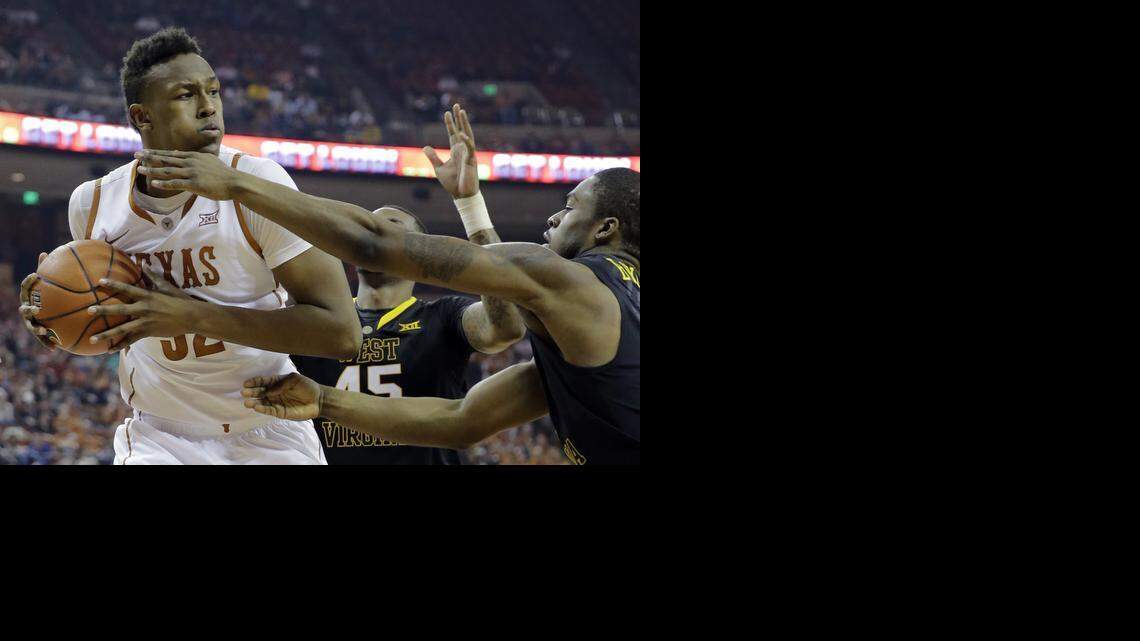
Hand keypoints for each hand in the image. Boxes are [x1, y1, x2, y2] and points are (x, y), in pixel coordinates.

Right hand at [18, 252, 53, 350]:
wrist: (48, 311)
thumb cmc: (49, 295)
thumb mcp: (50, 284)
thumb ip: (49, 271)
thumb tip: (46, 252)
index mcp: (29, 297)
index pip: (26, 288)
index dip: (29, 281)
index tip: (36, 275)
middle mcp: (27, 310)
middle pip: (24, 309)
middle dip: (29, 310)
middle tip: (36, 309)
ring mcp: (31, 322)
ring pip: (32, 326)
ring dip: (37, 329)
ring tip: (44, 331)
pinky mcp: (39, 333)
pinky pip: (43, 339)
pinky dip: (48, 343)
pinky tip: (55, 349)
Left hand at [87, 267, 203, 349]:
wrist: (191, 316)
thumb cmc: (179, 300)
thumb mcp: (166, 287)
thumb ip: (153, 277)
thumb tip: (143, 264)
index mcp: (147, 296)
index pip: (127, 289)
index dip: (113, 284)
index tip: (99, 282)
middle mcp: (143, 309)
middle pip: (120, 310)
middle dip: (103, 311)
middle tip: (89, 311)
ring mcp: (145, 322)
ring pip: (122, 329)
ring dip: (106, 334)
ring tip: (92, 338)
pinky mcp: (148, 332)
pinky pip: (131, 340)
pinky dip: (120, 345)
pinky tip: (108, 350)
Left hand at [133, 149, 240, 200]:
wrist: (235, 182)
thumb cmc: (223, 173)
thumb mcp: (207, 160)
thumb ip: (192, 157)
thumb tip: (178, 152)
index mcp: (192, 157)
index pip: (170, 154)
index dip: (155, 153)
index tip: (143, 152)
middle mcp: (190, 162)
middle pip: (165, 160)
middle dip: (149, 157)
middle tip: (136, 155)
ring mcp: (192, 173)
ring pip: (167, 171)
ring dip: (152, 170)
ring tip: (140, 170)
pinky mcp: (194, 184)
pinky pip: (175, 184)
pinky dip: (164, 183)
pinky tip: (154, 184)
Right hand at [242, 374, 322, 420]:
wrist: (319, 399)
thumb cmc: (307, 386)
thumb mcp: (294, 379)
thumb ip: (281, 384)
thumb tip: (269, 391)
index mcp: (277, 382)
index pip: (263, 382)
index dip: (255, 382)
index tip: (246, 383)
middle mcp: (275, 393)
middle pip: (260, 392)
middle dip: (252, 392)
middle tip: (244, 393)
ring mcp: (277, 403)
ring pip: (263, 403)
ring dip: (255, 403)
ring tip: (247, 402)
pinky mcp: (281, 412)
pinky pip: (270, 411)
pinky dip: (263, 409)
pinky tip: (257, 407)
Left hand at [423, 103, 478, 198]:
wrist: (461, 195)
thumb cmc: (452, 183)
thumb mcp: (438, 168)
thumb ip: (433, 157)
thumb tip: (425, 147)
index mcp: (456, 151)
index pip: (453, 133)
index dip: (450, 123)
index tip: (446, 112)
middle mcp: (463, 150)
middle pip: (461, 130)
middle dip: (459, 118)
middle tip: (456, 105)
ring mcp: (468, 154)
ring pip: (467, 134)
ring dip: (464, 123)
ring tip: (462, 111)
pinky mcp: (471, 160)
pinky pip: (469, 148)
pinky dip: (466, 140)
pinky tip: (461, 133)